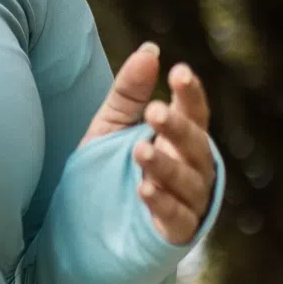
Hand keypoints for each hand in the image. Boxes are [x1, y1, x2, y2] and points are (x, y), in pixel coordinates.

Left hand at [79, 43, 216, 245]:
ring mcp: (188, 201)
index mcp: (179, 138)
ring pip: (188, 181)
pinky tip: (144, 190)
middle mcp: (192, 167)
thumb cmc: (110, 170)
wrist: (87, 226)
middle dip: (177, 127)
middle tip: (154, 111)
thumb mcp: (111, 126)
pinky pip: (178, 218)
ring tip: (140, 151)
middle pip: (195, 144)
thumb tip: (150, 49)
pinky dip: (163, 205)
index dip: (190, 93)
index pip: (194, 112)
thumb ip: (130, 92)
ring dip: (166, 167)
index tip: (179, 71)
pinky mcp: (175, 233)